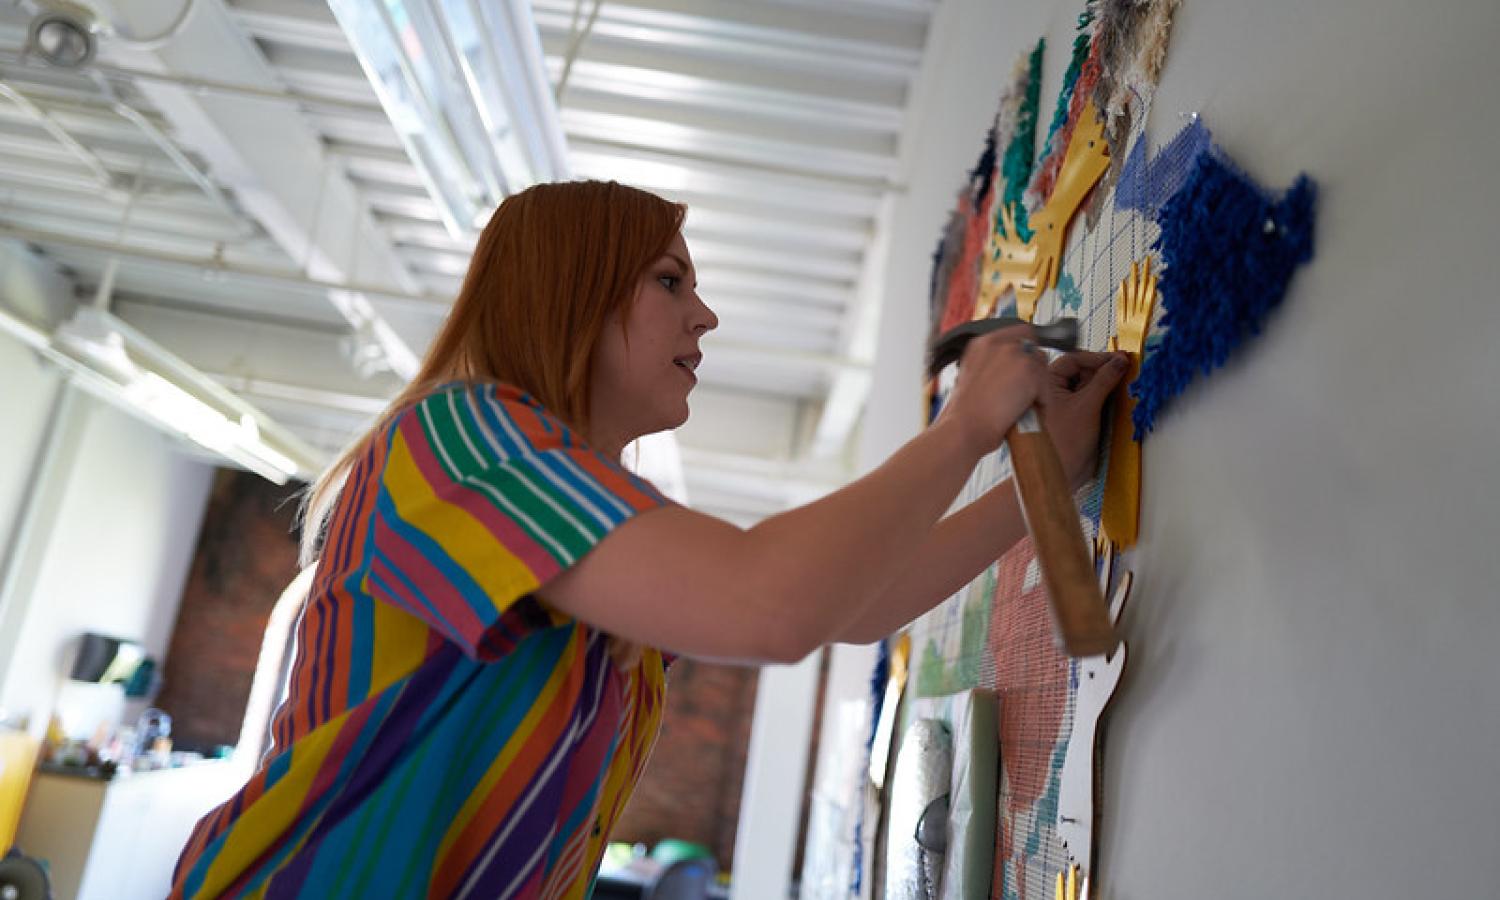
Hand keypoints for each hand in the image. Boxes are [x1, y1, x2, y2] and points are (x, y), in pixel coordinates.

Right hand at [938, 325, 1050, 455]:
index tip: (1026, 366)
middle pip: (1033, 347)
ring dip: (1038, 385)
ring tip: (1023, 403)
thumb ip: (991, 364)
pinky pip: (1046, 385)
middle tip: (1025, 390)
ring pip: (1042, 366)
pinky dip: (1041, 401)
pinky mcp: (1029, 370)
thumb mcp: (971, 376)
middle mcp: (998, 343)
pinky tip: (1024, 410)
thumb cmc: (965, 412)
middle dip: (1033, 369)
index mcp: (981, 343)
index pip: (1018, 332)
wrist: (964, 427)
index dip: (1025, 351)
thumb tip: (1010, 368)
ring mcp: (1014, 354)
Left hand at [1041, 351, 1128, 486]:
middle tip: (1125, 367)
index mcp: (1045, 384)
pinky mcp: (1078, 415)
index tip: (1118, 359)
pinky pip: (1093, 398)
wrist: (1063, 474)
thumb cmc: (1064, 443)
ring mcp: (1066, 403)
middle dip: (1102, 368)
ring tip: (1124, 379)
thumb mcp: (1087, 406)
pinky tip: (1118, 394)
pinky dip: (1106, 394)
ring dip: (1106, 381)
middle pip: (1082, 370)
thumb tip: (1119, 361)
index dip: (1096, 358)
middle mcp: (1054, 391)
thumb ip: (1104, 380)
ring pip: (1089, 384)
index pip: (1072, 360)